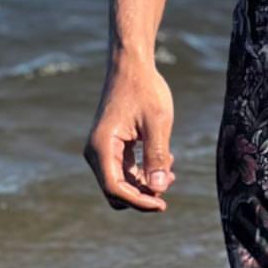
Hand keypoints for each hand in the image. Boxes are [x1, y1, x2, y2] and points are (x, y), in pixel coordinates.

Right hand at [84, 60, 176, 210]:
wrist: (132, 64)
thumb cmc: (144, 88)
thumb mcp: (157, 122)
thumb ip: (157, 156)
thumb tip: (158, 189)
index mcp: (102, 146)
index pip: (115, 188)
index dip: (138, 201)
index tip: (162, 204)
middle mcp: (96, 151)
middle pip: (115, 191)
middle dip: (142, 194)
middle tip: (169, 184)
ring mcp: (102, 149)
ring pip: (121, 182)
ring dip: (144, 183)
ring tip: (171, 171)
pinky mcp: (111, 145)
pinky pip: (124, 169)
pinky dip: (142, 171)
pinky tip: (165, 162)